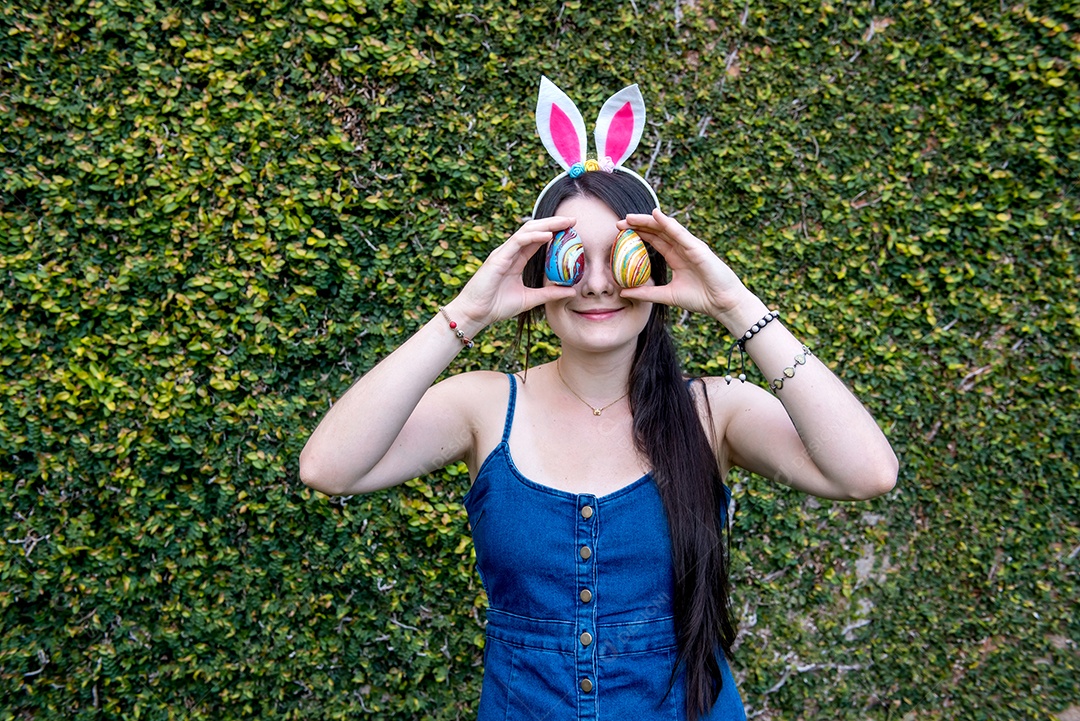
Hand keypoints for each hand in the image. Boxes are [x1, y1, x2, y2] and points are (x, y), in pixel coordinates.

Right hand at [450, 216, 577, 328]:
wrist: (476, 314)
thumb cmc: (497, 306)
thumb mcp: (530, 299)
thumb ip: (549, 293)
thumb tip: (572, 291)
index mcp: (517, 260)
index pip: (537, 239)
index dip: (554, 232)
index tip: (573, 229)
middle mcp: (510, 253)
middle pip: (534, 230)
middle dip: (553, 223)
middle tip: (573, 220)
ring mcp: (503, 253)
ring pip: (526, 231)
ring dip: (546, 224)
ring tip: (565, 223)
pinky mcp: (498, 258)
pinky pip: (518, 242)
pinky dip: (534, 237)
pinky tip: (549, 236)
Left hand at [616, 210, 758, 322]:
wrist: (722, 304)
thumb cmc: (701, 299)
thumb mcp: (667, 295)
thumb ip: (646, 293)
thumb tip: (623, 293)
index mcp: (676, 256)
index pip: (654, 240)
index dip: (637, 234)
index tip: (618, 232)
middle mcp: (682, 248)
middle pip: (657, 231)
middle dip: (638, 225)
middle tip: (618, 222)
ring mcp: (690, 246)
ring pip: (666, 228)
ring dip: (648, 221)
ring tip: (630, 217)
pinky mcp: (698, 248)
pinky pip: (681, 233)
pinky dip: (668, 223)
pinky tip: (656, 215)